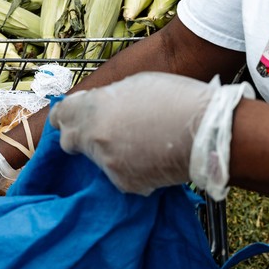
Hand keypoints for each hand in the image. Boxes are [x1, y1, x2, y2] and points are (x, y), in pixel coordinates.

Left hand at [50, 72, 251, 198]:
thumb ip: (108, 98)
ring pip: (99, 159)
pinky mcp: (124, 184)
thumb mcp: (135, 84)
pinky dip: (131, 169)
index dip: (67, 116)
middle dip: (81, 137)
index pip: (62, 115)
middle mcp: (93, 137)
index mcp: (93, 108)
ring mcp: (107, 163)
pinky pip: (120, 176)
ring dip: (111, 153)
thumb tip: (99, 107)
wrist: (205, 132)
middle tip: (101, 133)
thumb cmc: (175, 98)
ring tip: (141, 143)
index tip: (70, 118)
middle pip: (70, 142)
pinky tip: (152, 158)